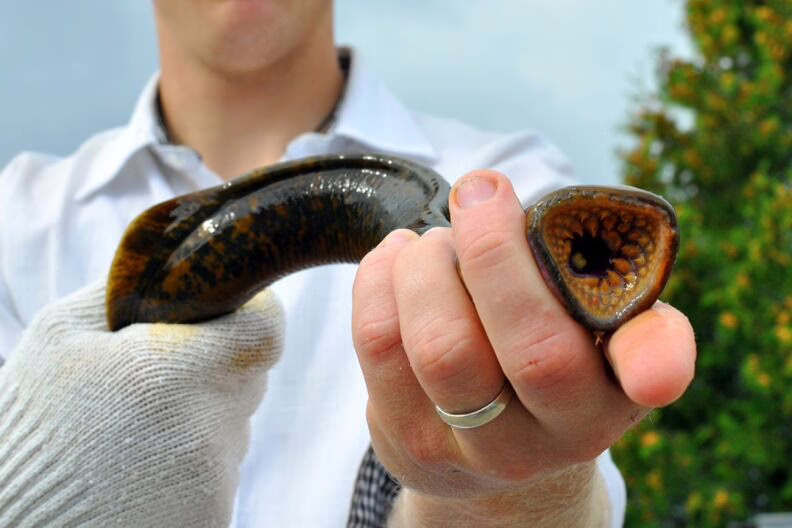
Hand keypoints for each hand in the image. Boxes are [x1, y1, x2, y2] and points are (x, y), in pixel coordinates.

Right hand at [0, 281, 282, 527]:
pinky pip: (221, 466)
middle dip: (216, 361)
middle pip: (249, 374)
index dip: (251, 312)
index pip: (264, 329)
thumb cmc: (34, 420)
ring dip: (202, 412)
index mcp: (170, 376)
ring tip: (141, 426)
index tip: (224, 310)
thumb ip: (133, 286)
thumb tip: (184, 261)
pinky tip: (147, 464)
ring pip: (234, 421)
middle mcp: (205, 433)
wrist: (15, 523)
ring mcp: (214, 483)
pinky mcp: (214, 517)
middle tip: (161, 371)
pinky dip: (194, 458)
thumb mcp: (61, 333)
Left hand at [351, 171, 695, 526]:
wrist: (487, 442)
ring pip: (441, 346)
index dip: (659, 364)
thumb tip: (556, 225)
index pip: (646, 375)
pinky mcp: (405, 438)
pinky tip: (398, 261)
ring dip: (428, 265)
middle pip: (531, 349)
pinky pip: (379, 341)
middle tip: (477, 193)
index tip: (653, 370)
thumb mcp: (589, 330)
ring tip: (433, 245)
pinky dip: (380, 277)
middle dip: (493, 250)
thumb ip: (597, 282)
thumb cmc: (542, 353)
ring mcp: (474, 447)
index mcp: (614, 390)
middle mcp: (554, 434)